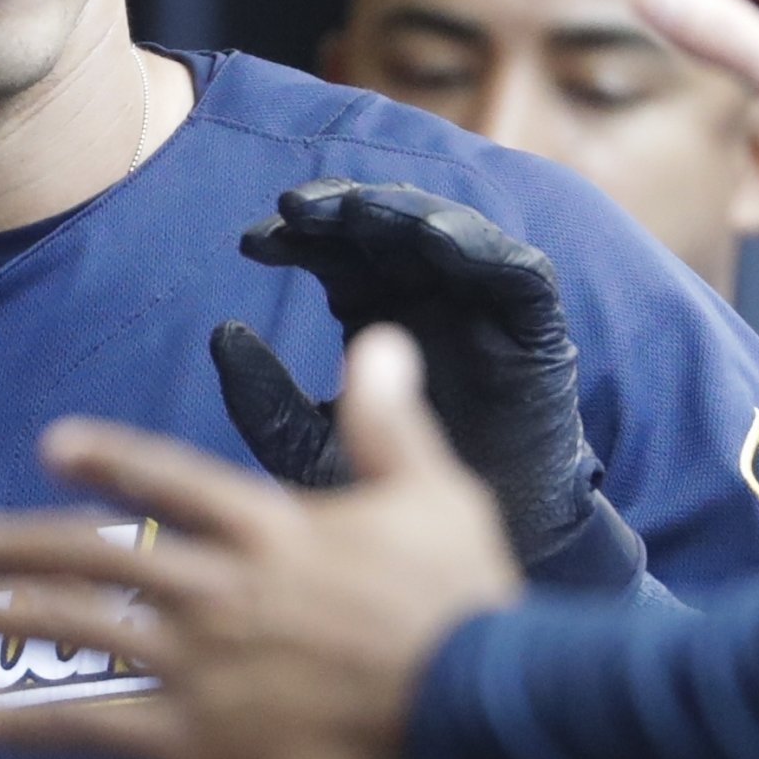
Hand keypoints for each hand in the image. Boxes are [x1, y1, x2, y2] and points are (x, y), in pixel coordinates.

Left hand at [0, 326, 516, 758]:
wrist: (482, 717)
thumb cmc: (467, 609)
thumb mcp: (438, 495)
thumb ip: (390, 421)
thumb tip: (382, 339)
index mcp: (269, 527)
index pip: (167, 480)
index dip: (109, 462)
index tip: (53, 447)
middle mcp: (217, 587)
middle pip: (89, 554)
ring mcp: (198, 664)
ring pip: (68, 629)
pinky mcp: (193, 742)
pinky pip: (79, 727)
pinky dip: (8, 721)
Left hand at [217, 181, 597, 563]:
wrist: (478, 549)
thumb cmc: (392, 499)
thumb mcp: (311, 451)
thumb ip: (266, 403)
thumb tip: (222, 334)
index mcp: (370, 311)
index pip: (331, 253)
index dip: (295, 239)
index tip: (251, 244)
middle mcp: (424, 295)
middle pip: (382, 228)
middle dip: (338, 210)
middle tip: (294, 209)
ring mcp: (480, 305)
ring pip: (445, 232)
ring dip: (401, 213)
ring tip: (360, 211)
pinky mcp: (535, 328)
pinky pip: (517, 272)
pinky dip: (482, 247)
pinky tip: (439, 238)